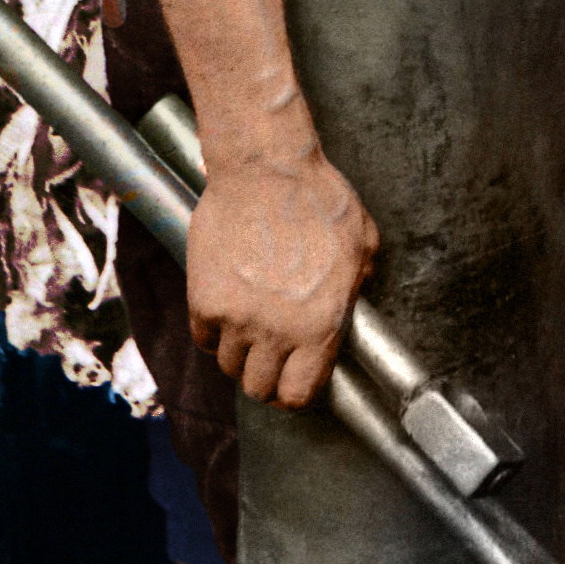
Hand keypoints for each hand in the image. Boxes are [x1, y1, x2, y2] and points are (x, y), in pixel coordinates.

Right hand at [185, 148, 378, 406]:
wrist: (265, 168)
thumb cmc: (318, 199)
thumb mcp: (361, 245)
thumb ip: (357, 287)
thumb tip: (351, 306)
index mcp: (319, 326)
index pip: (298, 395)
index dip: (296, 394)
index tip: (294, 384)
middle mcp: (275, 332)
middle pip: (258, 389)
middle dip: (266, 379)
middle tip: (270, 360)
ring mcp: (235, 318)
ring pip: (228, 366)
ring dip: (239, 355)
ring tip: (249, 330)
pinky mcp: (203, 299)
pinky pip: (203, 337)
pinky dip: (213, 332)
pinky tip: (227, 311)